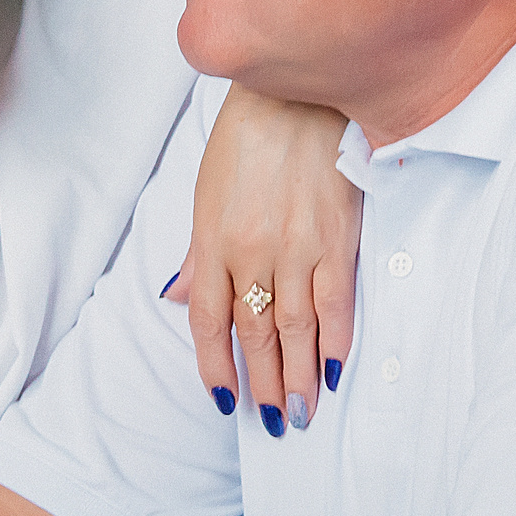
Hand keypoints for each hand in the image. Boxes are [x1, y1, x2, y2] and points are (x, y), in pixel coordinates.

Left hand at [170, 87, 359, 433]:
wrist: (297, 93)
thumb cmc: (247, 138)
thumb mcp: (206, 192)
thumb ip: (197, 252)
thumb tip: (178, 296)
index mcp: (212, 241)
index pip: (209, 321)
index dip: (215, 366)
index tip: (225, 399)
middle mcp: (251, 251)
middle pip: (254, 332)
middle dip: (263, 382)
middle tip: (273, 422)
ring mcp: (296, 247)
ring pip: (295, 327)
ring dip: (299, 375)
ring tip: (302, 412)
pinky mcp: (337, 237)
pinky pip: (336, 301)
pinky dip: (336, 340)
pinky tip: (336, 369)